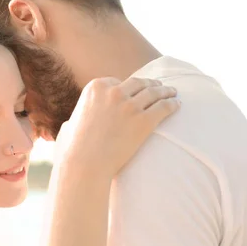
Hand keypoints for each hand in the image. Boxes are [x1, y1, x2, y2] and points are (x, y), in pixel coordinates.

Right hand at [64, 77, 179, 178]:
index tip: (136, 89)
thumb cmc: (74, 150)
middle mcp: (114, 92)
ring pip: (154, 92)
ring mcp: (130, 106)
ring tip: (172, 93)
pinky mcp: (144, 120)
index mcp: (95, 88)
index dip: (128, 87)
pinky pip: (163, 108)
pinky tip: (177, 105)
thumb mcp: (69, 126)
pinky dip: (172, 104)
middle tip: (159, 86)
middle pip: (138, 83)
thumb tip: (70, 125)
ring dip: (165, 91)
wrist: (85, 164)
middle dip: (150, 83)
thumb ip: (74, 120)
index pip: (116, 82)